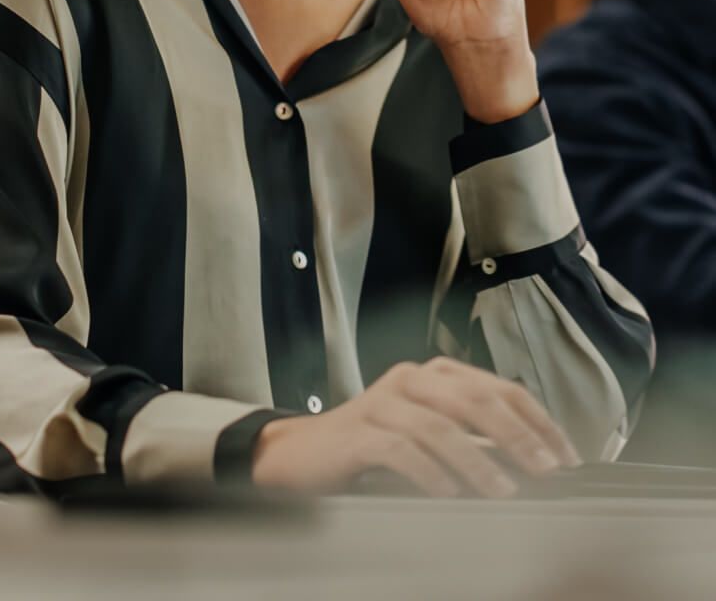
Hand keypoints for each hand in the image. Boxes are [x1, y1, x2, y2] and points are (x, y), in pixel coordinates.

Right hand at [252, 357, 580, 498]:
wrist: (304, 454)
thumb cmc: (375, 448)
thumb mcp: (430, 436)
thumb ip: (473, 439)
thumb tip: (533, 463)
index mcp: (436, 375)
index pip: (499, 388)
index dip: (537, 420)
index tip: (566, 456)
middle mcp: (412, 379)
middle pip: (474, 399)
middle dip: (517, 435)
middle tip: (545, 469)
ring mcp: (383, 402)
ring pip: (440, 425)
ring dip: (478, 461)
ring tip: (503, 491)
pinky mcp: (358, 431)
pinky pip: (400, 448)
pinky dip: (429, 472)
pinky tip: (448, 494)